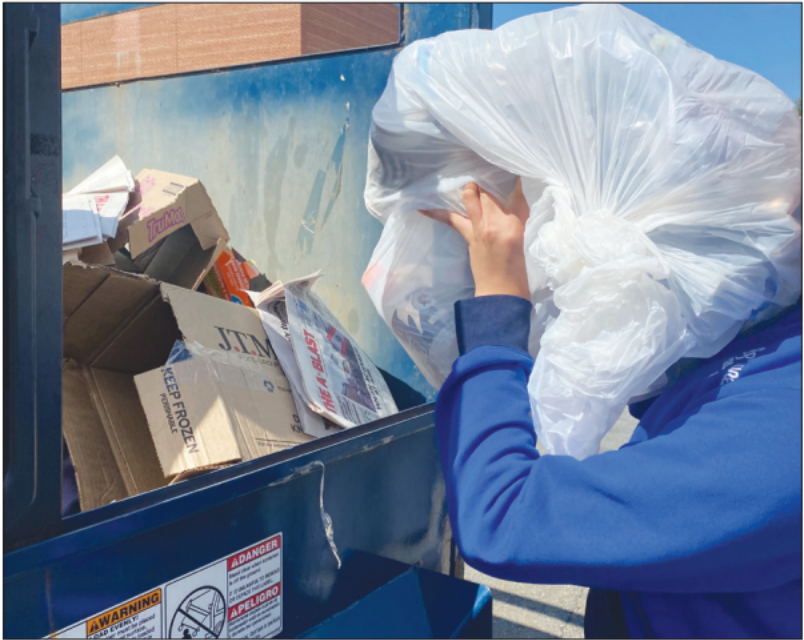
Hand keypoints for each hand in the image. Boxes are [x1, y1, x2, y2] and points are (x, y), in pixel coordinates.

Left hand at [421, 180, 529, 299]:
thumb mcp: (522, 237)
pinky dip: (436, 212)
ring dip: (470, 188)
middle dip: (485, 180)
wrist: (501, 293)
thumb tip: (509, 200)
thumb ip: (516, 217)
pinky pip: (450, 219)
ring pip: (471, 196)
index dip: (511, 180)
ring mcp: (480, 228)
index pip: (515, 192)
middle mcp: (497, 221)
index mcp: (516, 223)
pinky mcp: (467, 236)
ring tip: (469, 186)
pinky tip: (422, 207)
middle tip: (484, 175)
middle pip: (488, 190)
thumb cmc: (516, 269)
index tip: (509, 172)